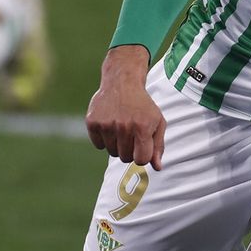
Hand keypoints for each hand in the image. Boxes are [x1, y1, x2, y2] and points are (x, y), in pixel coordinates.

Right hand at [86, 46, 166, 168]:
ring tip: (121, 127)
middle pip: (125, 158)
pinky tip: (110, 124)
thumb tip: (157, 168)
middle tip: (131, 134)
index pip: (141, 160)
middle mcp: (124, 126)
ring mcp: (106, 124)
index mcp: (142, 127)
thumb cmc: (143, 105)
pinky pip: (98, 145)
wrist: (122, 82)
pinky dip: (104, 139)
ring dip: (117, 144)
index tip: (142, 147)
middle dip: (130, 150)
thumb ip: (158, 146)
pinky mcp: (92, 122)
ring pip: (112, 152)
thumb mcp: (157, 121)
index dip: (142, 156)